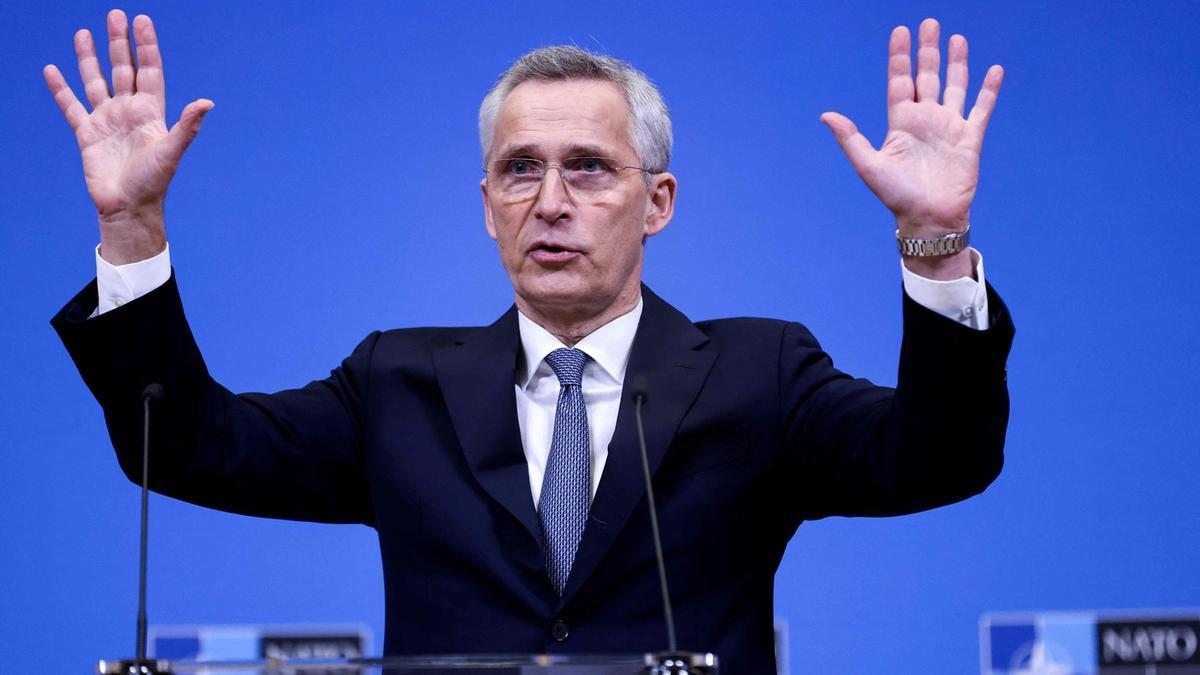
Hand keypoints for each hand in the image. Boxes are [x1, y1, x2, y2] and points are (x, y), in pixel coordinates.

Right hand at [43, 9, 211, 263]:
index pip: (149, 71)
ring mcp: (107, 121)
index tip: (143, 21)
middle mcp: (128, 111)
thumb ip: (187, 125)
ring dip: (90, 58)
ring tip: (83, 32)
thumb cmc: (154, 182)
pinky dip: (61, 89)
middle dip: (119, 42)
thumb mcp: (172, 150)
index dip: (146, 47)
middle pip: (123, 69)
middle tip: (115, 14)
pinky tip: (53, 70)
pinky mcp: (86, 134)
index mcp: (150, 112)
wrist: (128, 207)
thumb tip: (207, 102)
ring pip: (96, 81)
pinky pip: (71, 106)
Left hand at [821, 19, 1002, 277]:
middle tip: (930, 23)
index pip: (900, 81)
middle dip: (928, 50)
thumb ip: (851, 138)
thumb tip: (826, 115)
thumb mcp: (869, 165)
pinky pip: (981, 108)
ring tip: (957, 38)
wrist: (929, 218)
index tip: (901, 31)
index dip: (900, 56)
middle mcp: (925, 119)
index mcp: (901, 122)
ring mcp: (948, 127)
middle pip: (928, 76)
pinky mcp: (970, 138)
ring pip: (955, 86)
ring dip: (957, 63)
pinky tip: (993, 70)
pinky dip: (988, 90)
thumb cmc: (897, 196)